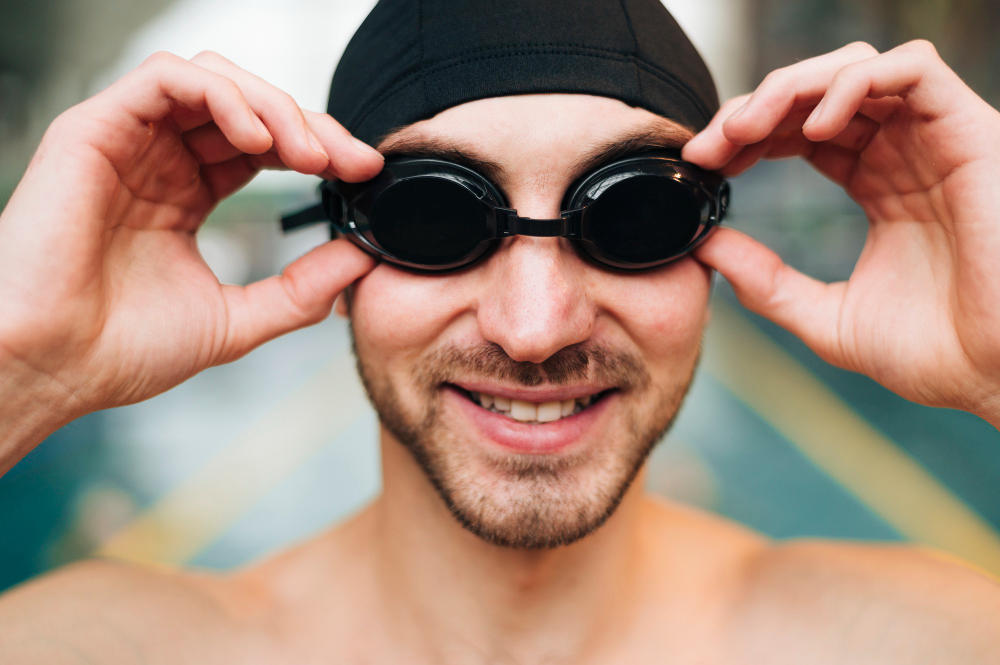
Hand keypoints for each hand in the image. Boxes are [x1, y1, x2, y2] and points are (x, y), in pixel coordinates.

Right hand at [0, 51, 381, 457]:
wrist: (52, 368)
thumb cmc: (120, 350)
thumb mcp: (237, 319)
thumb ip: (301, 290)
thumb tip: (362, 258)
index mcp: (185, 195)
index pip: (264, 148)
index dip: (318, 151)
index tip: (365, 174)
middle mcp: (159, 162)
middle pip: (248, 109)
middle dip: (309, 127)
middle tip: (352, 161)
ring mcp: (127, 143)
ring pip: (214, 82)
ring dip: (273, 107)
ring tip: (310, 153)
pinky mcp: (94, 130)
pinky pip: (166, 80)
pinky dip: (222, 97)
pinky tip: (258, 139)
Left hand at [683, 41, 999, 424]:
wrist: (997, 376)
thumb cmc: (934, 353)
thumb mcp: (825, 318)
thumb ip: (766, 283)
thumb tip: (704, 246)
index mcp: (876, 184)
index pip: (799, 131)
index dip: (747, 135)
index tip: (701, 161)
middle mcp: (904, 153)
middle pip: (818, 92)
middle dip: (754, 108)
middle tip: (709, 145)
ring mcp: (936, 140)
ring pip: (856, 67)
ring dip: (791, 87)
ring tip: (746, 130)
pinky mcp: (970, 133)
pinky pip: (913, 69)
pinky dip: (853, 83)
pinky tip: (812, 128)